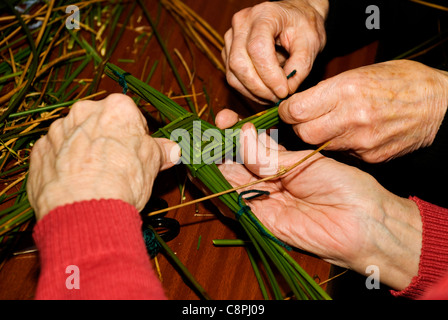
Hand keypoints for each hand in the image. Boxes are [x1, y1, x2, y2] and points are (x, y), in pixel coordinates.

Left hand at [27, 94, 179, 220]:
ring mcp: (58, 130)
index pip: (131, 117)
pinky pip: (56, 154)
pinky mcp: (40, 151)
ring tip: (94, 179)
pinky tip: (74, 183)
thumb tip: (172, 150)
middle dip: (107, 140)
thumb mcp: (152, 164)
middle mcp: (84, 112)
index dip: (136, 138)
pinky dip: (63, 164)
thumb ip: (160, 151)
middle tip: (116, 166)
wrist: (85, 208)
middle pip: (100, 124)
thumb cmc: (123, 182)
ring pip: (76, 137)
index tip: (137, 154)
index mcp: (117, 108)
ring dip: (84, 151)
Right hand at [219, 123, 421, 289]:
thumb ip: (271, 156)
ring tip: (207, 143)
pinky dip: (224, 185)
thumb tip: (242, 135)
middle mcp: (269, 183)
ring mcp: (264, 201)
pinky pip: (236, 202)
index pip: (250, 147)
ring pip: (232, 181)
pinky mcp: (262, 220)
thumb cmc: (345, 187)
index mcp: (282, 166)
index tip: (225, 118)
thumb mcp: (305, 161)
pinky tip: (216, 167)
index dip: (235, 133)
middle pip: (236, 163)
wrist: (363, 222)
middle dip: (222, 145)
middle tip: (210, 129)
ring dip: (217, 163)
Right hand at [222, 0, 327, 103]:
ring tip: (272, 96)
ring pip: (233, 73)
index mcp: (264, 15)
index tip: (284, 91)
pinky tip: (264, 92)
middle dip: (259, 88)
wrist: (294, 18)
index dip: (269, 75)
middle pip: (239, 63)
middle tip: (278, 98)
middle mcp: (242, 23)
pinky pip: (232, 77)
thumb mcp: (311, 43)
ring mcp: (231, 37)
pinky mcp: (228, 51)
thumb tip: (286, 90)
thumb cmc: (303, 26)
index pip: (257, 48)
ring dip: (252, 92)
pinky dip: (247, 90)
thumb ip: (300, 66)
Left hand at [279, 60, 447, 162]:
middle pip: (303, 133)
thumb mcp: (362, 73)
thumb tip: (300, 103)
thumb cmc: (402, 82)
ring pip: (319, 146)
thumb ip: (328, 90)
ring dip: (318, 137)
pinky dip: (340, 145)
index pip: (296, 110)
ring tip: (331, 124)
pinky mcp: (371, 157)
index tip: (289, 109)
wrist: (441, 105)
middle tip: (305, 119)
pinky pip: (342, 154)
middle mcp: (352, 117)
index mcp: (347, 90)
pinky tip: (352, 134)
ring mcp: (362, 141)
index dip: (287, 111)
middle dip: (299, 127)